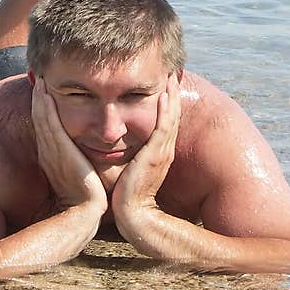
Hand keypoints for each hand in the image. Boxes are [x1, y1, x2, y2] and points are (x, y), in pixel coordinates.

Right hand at [31, 76, 107, 212]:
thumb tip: (83, 153)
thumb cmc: (86, 197)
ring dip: (39, 98)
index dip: (42, 108)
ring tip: (39, 79)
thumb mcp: (79, 174)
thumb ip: (77, 161)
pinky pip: (50, 124)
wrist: (85, 212)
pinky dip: (45, 108)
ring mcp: (52, 151)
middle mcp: (48, 151)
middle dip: (38, 98)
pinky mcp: (58, 152)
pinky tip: (44, 93)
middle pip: (40, 118)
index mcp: (52, 156)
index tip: (43, 90)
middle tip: (37, 76)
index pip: (45, 126)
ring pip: (42, 118)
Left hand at [112, 73, 181, 213]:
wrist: (132, 214)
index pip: (165, 123)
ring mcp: (162, 152)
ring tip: (170, 78)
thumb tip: (116, 147)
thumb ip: (129, 157)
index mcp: (159, 153)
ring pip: (171, 118)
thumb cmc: (127, 195)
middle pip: (172, 116)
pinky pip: (163, 128)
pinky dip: (165, 111)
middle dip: (173, 95)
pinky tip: (164, 95)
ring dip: (171, 97)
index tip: (164, 86)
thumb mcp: (131, 170)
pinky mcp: (156, 155)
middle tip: (172, 74)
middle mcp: (164, 150)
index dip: (166, 105)